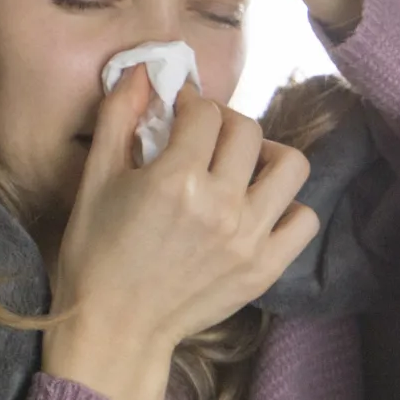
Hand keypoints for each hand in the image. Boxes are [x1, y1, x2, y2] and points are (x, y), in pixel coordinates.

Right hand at [39, 64, 320, 399]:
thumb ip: (118, 118)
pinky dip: (289, 206)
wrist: (114, 328)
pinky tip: (259, 207)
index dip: (191, 104)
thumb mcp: (95, 180)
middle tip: (206, 136)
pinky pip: (303, 220)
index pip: (206, 112)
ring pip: (291, 167)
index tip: (181, 113)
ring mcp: (249, 239)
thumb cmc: (95, 255)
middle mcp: (221, 205)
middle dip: (225, 123)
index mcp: (176, 179)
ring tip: (244, 166)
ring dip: (268, 156)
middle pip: (248, 132)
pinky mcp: (265, 268)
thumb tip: (144, 71)